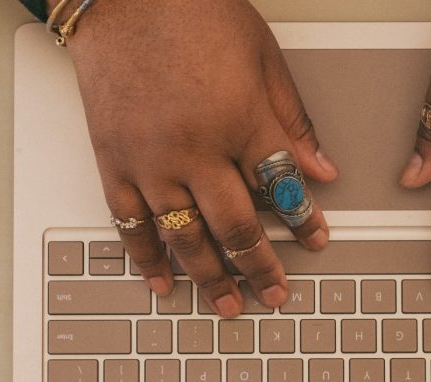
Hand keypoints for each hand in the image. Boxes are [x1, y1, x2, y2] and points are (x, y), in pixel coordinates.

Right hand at [62, 0, 337, 316]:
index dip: (304, 221)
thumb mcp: (262, 56)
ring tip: (228, 303)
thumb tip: (319, 168)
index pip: (283, 187)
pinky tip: (162, 279)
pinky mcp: (112, 160)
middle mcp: (196, 148)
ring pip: (185, 235)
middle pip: (236, 225)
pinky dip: (147, 257)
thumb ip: (291, 118)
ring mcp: (150, 160)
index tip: (315, 241)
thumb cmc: (191, 10)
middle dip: (261, 267)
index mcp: (241, 119)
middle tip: (274, 293)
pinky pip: (130, 224)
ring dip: (210, 276)